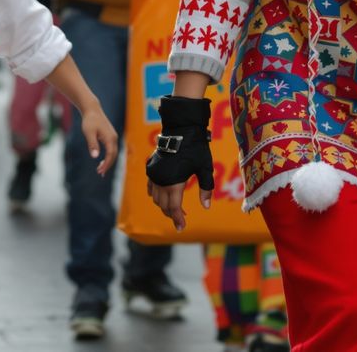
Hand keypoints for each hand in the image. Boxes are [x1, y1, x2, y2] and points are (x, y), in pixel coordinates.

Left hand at [79, 107, 118, 176]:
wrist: (92, 110)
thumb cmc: (89, 120)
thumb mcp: (89, 133)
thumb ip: (92, 144)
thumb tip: (94, 156)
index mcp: (110, 138)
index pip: (110, 155)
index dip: (106, 164)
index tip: (100, 171)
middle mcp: (114, 138)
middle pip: (114, 155)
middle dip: (108, 165)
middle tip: (100, 173)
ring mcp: (113, 136)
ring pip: (113, 152)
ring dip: (108, 161)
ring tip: (100, 169)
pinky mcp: (110, 135)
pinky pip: (111, 148)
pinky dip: (108, 156)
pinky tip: (101, 160)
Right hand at [145, 96, 213, 231]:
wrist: (181, 129)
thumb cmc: (196, 148)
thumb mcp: (205, 168)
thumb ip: (206, 188)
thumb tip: (206, 206)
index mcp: (174, 182)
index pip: (173, 208)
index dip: (177, 219)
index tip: (181, 228)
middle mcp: (161, 180)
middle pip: (163, 205)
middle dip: (172, 214)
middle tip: (182, 217)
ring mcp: (154, 174)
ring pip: (155, 198)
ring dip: (164, 205)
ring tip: (176, 206)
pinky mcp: (151, 168)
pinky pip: (150, 187)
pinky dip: (156, 194)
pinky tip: (164, 194)